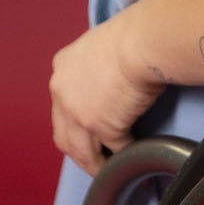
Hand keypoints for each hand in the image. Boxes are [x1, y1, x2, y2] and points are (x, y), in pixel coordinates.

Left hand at [49, 11, 167, 174]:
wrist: (142, 42)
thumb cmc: (134, 34)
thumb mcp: (104, 44)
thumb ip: (99, 64)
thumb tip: (115, 76)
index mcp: (62, 68)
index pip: (62, 104)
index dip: (75, 120)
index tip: (89, 129)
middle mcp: (62, 93)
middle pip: (64, 135)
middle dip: (79, 150)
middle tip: (96, 159)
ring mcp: (79, 114)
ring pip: (82, 151)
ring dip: (97, 164)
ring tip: (112, 170)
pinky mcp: (101, 128)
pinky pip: (115, 149)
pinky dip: (125, 155)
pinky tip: (135, 158)